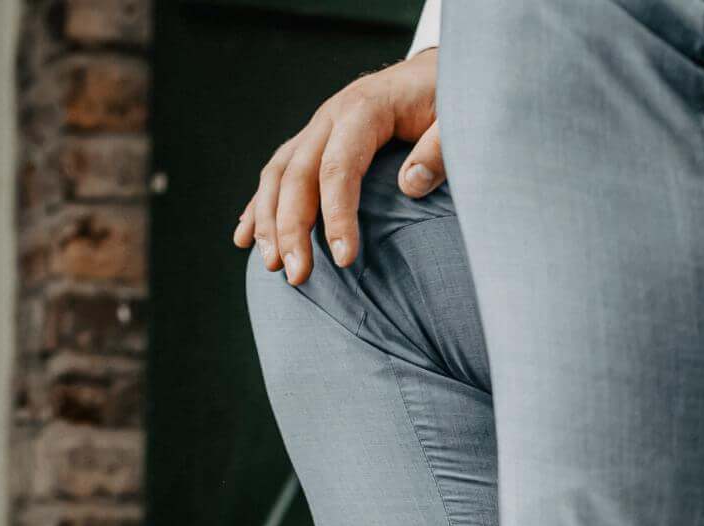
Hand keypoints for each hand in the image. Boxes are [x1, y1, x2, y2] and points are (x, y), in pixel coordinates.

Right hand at [233, 49, 443, 285]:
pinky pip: (279, 172)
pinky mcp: (315, 139)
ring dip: (267, 220)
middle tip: (295, 275)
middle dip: (291, 228)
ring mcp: (318, 127)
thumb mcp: (457, 118)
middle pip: (298, 174)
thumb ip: (439, 150)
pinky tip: (246, 236)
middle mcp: (331, 115)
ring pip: (278, 173)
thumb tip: (410, 184)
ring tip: (270, 265)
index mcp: (364, 109)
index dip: (338, 216)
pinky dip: (259, 205)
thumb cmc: (449, 98)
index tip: (344, 260)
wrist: (435, 72)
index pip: (339, 168)